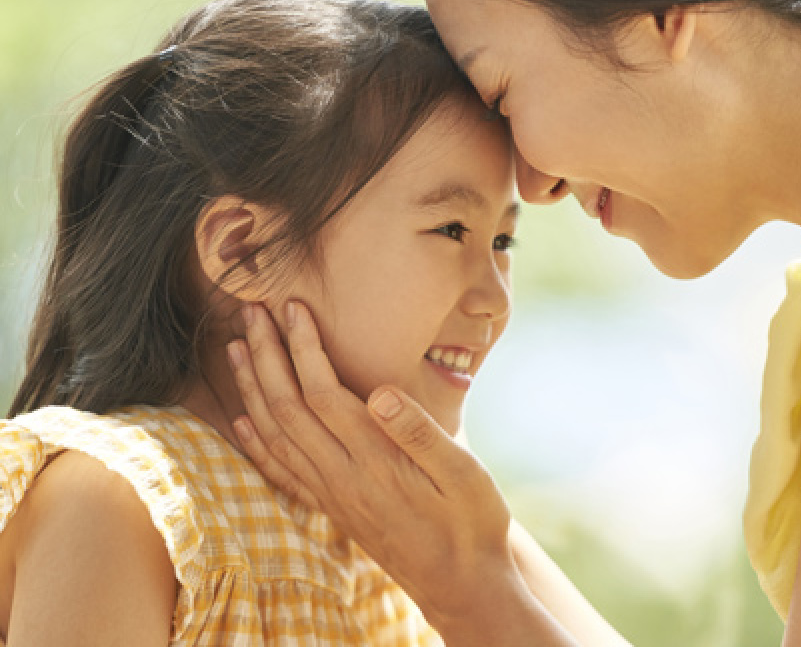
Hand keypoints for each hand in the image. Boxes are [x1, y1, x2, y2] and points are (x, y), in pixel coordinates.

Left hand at [226, 301, 515, 627]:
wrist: (461, 585)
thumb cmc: (471, 523)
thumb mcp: (464, 475)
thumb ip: (421, 433)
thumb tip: (382, 392)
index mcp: (374, 460)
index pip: (323, 393)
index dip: (303, 347)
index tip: (293, 308)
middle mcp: (341, 476)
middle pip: (286, 407)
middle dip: (266, 354)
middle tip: (251, 311)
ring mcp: (331, 494)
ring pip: (275, 433)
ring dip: (251, 388)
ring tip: (236, 348)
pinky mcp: (332, 506)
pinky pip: (280, 470)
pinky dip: (256, 440)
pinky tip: (242, 421)